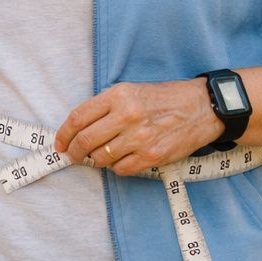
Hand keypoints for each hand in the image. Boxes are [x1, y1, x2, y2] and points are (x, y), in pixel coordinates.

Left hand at [55, 79, 223, 174]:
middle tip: (72, 156)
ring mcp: (140, 138)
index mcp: (118, 96)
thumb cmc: (164, 98)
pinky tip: (122, 159)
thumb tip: (79, 129)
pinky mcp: (152, 156)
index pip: (78, 118)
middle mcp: (127, 116)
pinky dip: (116, 167)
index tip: (60, 143)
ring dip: (96, 160)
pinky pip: (121, 169)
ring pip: (101, 158)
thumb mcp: (131, 90)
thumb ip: (106, 107)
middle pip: (85, 141)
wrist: (201, 107)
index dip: (63, 134)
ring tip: (101, 155)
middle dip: (74, 152)